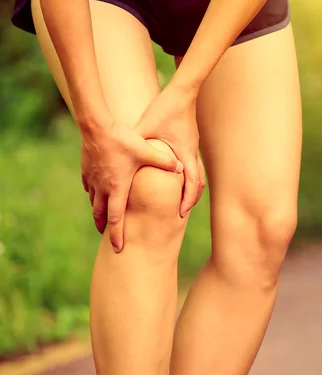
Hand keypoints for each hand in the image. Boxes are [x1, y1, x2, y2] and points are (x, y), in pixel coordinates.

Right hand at [80, 118, 183, 251]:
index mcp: (118, 187)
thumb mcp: (147, 151)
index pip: (117, 219)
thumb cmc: (123, 139)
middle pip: (101, 215)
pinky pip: (89, 186)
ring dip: (98, 212)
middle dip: (104, 228)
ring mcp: (92, 179)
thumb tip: (182, 169)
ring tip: (102, 218)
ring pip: (93, 201)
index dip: (117, 235)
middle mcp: (102, 187)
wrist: (96, 125)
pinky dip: (93, 193)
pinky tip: (96, 192)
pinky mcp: (86, 170)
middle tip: (107, 238)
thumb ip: (165, 161)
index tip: (118, 249)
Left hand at [135, 84, 205, 216]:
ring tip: (182, 201)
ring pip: (198, 176)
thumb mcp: (146, 128)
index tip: (180, 213)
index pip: (191, 183)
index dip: (187, 200)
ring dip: (191, 189)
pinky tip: (179, 179)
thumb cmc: (165, 108)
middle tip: (181, 213)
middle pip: (198, 184)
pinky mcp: (191, 143)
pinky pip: (194, 166)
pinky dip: (189, 178)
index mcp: (184, 153)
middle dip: (190, 199)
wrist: (182, 92)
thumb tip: (117, 157)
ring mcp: (193, 148)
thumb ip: (135, 144)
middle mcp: (191, 153)